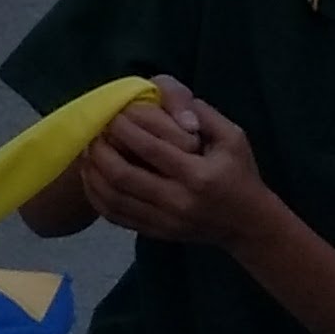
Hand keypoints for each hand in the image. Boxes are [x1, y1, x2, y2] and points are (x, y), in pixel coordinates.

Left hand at [76, 78, 277, 251]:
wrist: (247, 224)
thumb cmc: (240, 174)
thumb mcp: (234, 138)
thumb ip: (204, 114)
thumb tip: (168, 100)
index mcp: (198, 175)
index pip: (150, 148)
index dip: (125, 128)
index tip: (113, 113)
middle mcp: (178, 201)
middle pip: (123, 175)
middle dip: (100, 150)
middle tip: (93, 132)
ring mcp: (165, 221)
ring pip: (113, 198)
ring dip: (92, 173)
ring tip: (86, 151)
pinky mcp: (155, 233)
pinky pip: (115, 216)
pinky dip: (96, 197)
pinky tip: (91, 178)